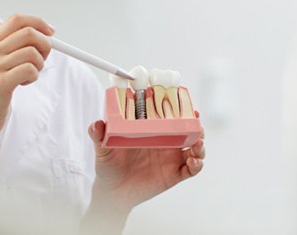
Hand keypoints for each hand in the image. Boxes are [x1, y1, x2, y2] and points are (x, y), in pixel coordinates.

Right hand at [0, 15, 53, 137]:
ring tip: (28, 76)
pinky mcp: (0, 82)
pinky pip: (30, 70)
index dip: (38, 22)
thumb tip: (45, 36)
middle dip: (45, 45)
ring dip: (39, 65)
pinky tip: (23, 84)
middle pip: (29, 33)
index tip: (51, 32)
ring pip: (32, 53)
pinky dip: (34, 77)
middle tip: (41, 60)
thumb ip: (15, 49)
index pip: (17, 19)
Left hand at [87, 118, 204, 211]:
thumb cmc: (109, 166)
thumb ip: (99, 136)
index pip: (171, 117)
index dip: (182, 110)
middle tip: (197, 124)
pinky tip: (193, 161)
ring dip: (200, 144)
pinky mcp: (174, 174)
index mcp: (152, 131)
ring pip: (195, 148)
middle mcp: (165, 142)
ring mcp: (172, 158)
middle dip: (197, 126)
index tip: (187, 105)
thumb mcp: (103, 149)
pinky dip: (197, 164)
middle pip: (189, 130)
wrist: (112, 192)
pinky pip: (192, 169)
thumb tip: (96, 124)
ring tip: (197, 145)